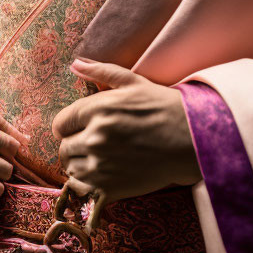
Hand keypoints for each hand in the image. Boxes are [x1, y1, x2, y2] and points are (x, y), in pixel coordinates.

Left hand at [51, 57, 200, 201]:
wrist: (192, 141)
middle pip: (64, 147)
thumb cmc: (163, 108)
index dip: (68, 125)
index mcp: (98, 108)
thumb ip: (100, 72)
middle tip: (92, 143)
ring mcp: (101, 165)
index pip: (61, 122)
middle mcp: (95, 137)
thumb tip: (75, 64)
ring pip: (71, 168)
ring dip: (81, 164)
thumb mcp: (133, 83)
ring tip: (100, 158)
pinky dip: (87, 183)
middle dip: (74, 144)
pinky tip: (103, 174)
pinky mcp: (110, 188)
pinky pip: (83, 188)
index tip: (78, 128)